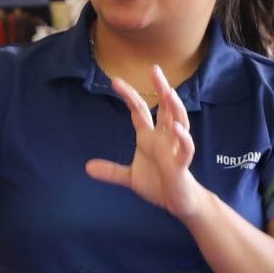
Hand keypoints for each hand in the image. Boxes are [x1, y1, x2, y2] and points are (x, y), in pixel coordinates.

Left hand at [84, 67, 209, 222]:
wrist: (178, 203)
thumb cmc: (159, 184)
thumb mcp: (129, 177)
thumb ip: (111, 171)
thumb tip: (88, 167)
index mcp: (150, 137)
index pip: (140, 111)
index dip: (130, 96)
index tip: (115, 81)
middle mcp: (164, 138)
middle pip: (165, 108)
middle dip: (161, 89)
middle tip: (154, 69)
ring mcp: (175, 149)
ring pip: (179, 122)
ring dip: (175, 107)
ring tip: (169, 92)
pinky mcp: (182, 164)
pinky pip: (185, 149)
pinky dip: (183, 139)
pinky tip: (178, 129)